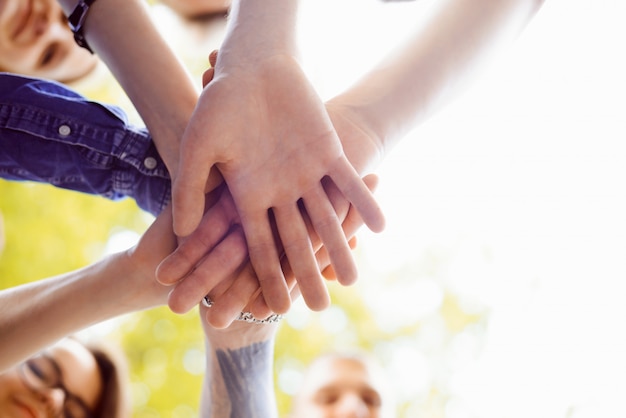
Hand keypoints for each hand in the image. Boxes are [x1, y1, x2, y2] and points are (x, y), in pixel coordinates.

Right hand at [172, 53, 384, 312]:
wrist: (254, 69)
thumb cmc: (220, 105)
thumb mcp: (199, 148)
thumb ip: (190, 189)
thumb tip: (181, 232)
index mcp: (249, 196)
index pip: (258, 245)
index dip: (267, 275)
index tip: (276, 308)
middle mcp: (280, 192)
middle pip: (296, 241)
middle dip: (306, 273)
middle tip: (320, 308)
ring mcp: (306, 175)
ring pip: (327, 218)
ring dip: (340, 246)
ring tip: (353, 279)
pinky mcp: (329, 154)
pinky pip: (349, 183)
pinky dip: (363, 201)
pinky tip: (378, 226)